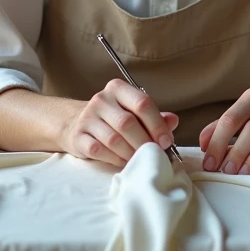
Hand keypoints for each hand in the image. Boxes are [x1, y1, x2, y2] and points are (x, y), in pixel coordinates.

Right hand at [58, 79, 178, 167]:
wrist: (76, 123)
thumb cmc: (113, 118)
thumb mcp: (133, 111)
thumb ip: (154, 116)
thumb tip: (173, 121)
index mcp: (118, 89)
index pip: (142, 103)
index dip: (157, 125)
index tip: (166, 142)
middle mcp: (101, 99)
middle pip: (128, 123)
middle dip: (145, 142)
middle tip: (154, 155)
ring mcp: (87, 118)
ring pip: (114, 139)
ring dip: (131, 153)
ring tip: (139, 160)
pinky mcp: (78, 137)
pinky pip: (99, 151)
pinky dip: (115, 159)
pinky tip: (122, 161)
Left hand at [199, 87, 249, 175]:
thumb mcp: (249, 117)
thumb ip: (225, 127)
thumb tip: (203, 144)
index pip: (228, 118)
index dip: (215, 140)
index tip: (207, 160)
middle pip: (239, 124)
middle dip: (224, 148)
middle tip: (216, 168)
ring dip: (241, 154)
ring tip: (233, 172)